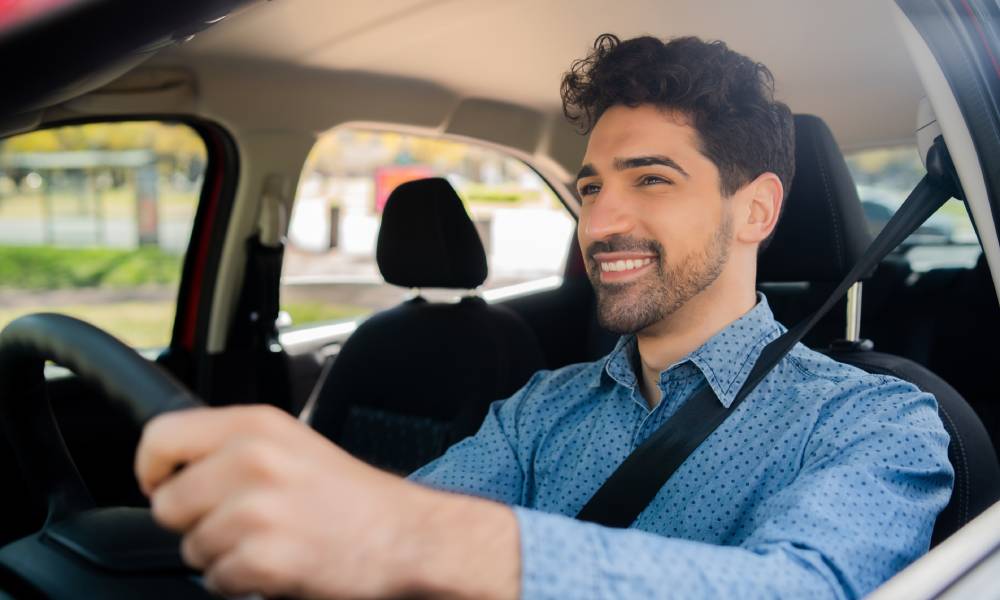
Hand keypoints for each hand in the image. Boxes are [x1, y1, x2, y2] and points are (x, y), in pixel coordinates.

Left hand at [134, 405, 519, 598]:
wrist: (404, 536)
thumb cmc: (350, 496)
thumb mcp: (291, 444)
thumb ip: (233, 446)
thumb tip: (172, 466)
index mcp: (256, 425)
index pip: (160, 435)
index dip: (151, 468)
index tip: (162, 484)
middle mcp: (252, 460)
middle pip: (166, 503)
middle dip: (194, 521)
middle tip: (239, 521)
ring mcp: (257, 511)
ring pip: (191, 547)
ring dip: (221, 555)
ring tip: (270, 540)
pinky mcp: (264, 559)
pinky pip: (215, 580)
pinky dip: (241, 581)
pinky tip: (277, 563)